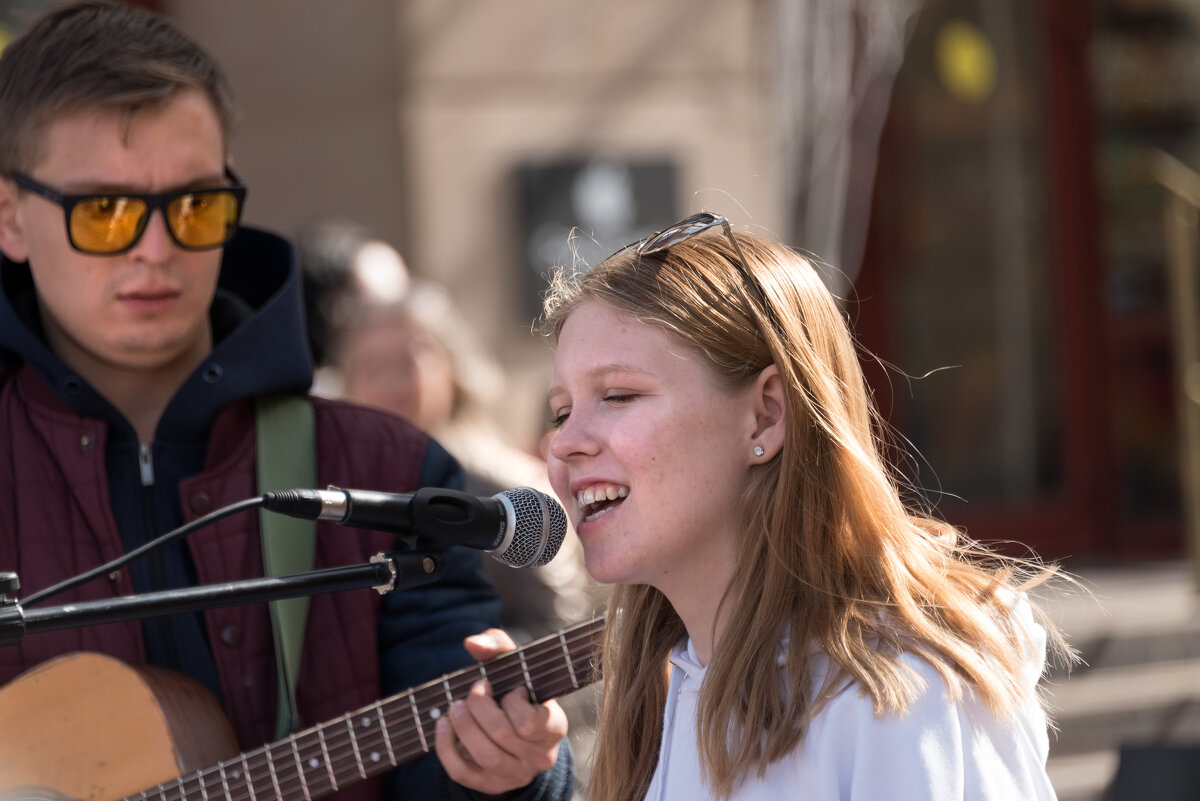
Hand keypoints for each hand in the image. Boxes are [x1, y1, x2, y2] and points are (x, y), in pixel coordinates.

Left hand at [435, 628, 568, 795]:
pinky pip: (463, 773)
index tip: (511, 689)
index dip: (513, 702)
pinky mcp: (491, 785)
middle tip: (474, 691)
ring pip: (486, 756)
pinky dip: (446, 748)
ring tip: (455, 707)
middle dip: (479, 707)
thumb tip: (472, 644)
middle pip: (502, 734)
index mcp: (554, 727)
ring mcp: (516, 774)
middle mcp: (539, 756)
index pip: (531, 722)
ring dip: (463, 726)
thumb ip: (498, 645)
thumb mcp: (515, 664)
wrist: (517, 730)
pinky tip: (443, 726)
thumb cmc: (517, 690)